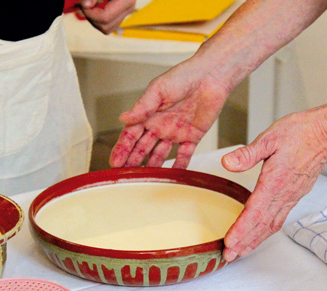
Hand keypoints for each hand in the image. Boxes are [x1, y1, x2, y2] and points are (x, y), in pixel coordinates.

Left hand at [80, 0, 135, 33]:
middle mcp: (129, 8)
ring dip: (93, 18)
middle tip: (84, 2)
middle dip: (91, 17)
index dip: (90, 13)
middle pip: (105, 26)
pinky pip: (107, 26)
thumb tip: (86, 5)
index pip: (105, 17)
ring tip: (89, 4)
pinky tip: (93, 7)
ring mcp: (125, 13)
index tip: (83, 3)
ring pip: (105, 29)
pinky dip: (97, 18)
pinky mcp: (120, 15)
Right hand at [110, 59, 232, 168]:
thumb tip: (123, 118)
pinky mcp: (192, 136)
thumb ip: (142, 106)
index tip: (115, 162)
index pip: (131, 134)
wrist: (212, 75)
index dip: (122, 148)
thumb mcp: (158, 89)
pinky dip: (179, 166)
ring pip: (160, 154)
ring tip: (144, 179)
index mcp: (148, 113)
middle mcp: (160, 125)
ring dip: (152, 166)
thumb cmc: (184, 76)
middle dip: (133, 161)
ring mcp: (175, 132)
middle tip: (125, 176)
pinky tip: (171, 176)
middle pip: (143, 147)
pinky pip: (184, 154)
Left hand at [220, 100, 326, 260]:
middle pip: (261, 225)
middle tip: (228, 256)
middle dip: (244, 243)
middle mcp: (284, 194)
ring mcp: (291, 197)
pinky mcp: (295, 195)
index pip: (255, 212)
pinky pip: (279, 219)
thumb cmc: (300, 132)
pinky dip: (266, 231)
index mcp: (275, 182)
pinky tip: (258, 235)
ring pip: (270, 225)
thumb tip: (227, 163)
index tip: (230, 242)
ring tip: (240, 252)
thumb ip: (247, 154)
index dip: (241, 229)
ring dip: (254, 241)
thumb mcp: (269, 138)